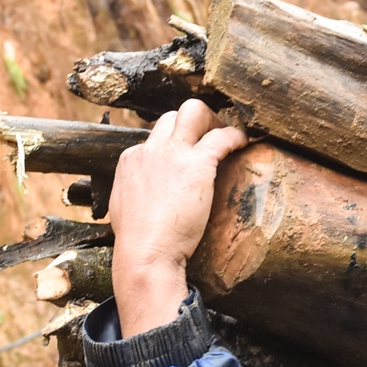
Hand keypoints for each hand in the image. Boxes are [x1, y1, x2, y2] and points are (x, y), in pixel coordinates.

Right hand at [109, 99, 247, 335]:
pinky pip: (221, 137)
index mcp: (132, 160)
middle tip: (209, 136)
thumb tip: (144, 193)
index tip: (187, 156)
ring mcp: (172, 154)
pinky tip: (243, 142)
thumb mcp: (124, 206)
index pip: (155, 137)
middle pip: (172, 116)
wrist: (145, 254)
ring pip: (192, 111)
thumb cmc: (136, 241)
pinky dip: (234, 136)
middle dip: (192, 121)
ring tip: (226, 133)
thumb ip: (135, 191)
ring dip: (212, 120)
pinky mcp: (196, 164)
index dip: (174, 144)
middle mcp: (150, 150)